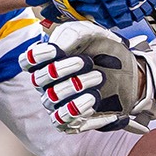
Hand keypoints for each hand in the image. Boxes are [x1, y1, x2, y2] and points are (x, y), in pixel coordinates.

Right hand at [23, 21, 155, 132]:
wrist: (127, 69)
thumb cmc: (102, 49)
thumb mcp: (89, 33)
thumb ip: (71, 36)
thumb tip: (59, 49)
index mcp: (48, 61)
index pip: (28, 62)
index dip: (37, 57)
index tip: (56, 50)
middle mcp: (48, 84)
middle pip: (40, 80)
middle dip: (63, 70)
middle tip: (89, 62)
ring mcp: (58, 103)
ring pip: (52, 100)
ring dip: (74, 88)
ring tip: (99, 78)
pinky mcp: (72, 120)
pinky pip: (64, 122)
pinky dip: (79, 111)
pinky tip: (95, 99)